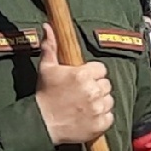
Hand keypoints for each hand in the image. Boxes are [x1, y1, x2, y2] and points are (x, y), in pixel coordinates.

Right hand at [34, 22, 114, 146]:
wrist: (41, 124)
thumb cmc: (44, 95)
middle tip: (82, 93)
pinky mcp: (100, 124)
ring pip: (109, 100)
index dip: (92, 74)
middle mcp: (92, 91)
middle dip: (96, 87)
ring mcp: (97, 109)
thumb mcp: (46, 68)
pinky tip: (89, 116)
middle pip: (106, 84)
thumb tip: (48, 27)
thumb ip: (50, 46)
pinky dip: (102, 118)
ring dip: (100, 102)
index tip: (82, 80)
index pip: (101, 69)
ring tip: (85, 105)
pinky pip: (109, 117)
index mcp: (82, 74)